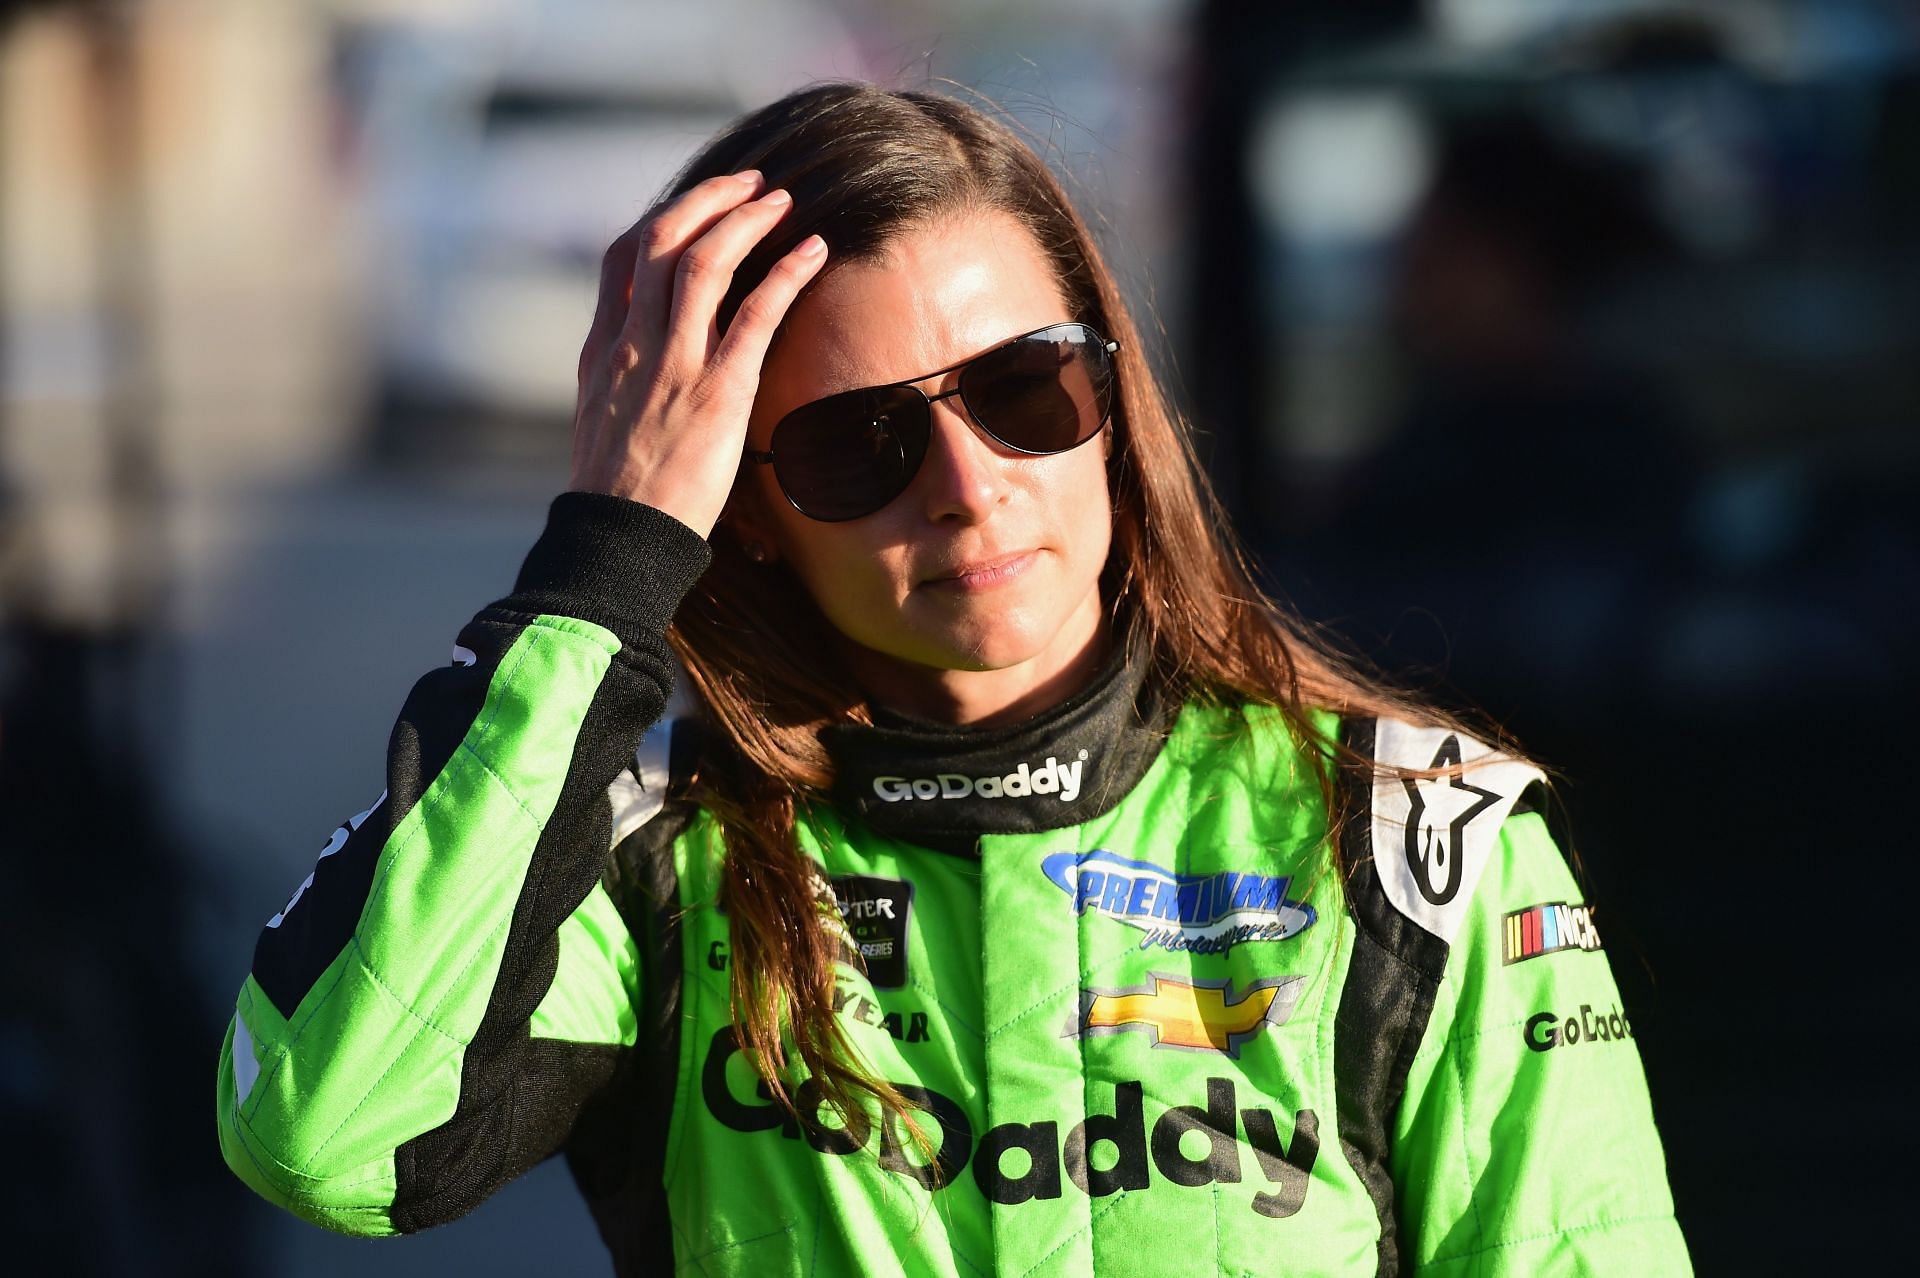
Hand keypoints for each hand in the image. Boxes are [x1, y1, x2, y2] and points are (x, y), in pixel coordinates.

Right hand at [569, 170, 828, 537]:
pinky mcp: (718, 390)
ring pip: (705, 260)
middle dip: (708, 200)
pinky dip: (786, 271)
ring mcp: (674, 363)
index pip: (623, 258)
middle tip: (749, 183)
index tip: (695, 206)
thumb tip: (645, 369)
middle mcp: (634, 344)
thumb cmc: (620, 500)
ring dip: (747, 220)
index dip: (662, 220)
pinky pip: (755, 312)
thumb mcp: (604, 426)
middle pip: (663, 240)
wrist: (619, 542)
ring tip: (781, 201)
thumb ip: (622, 384)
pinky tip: (812, 249)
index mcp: (604, 351)